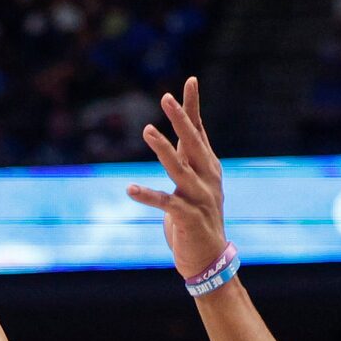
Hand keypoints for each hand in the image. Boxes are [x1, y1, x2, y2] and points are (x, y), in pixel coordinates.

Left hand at [130, 77, 228, 277]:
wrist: (210, 259)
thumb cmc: (197, 220)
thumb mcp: (194, 186)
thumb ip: (188, 162)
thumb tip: (183, 136)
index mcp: (208, 168)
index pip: (199, 132)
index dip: (193, 107)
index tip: (190, 81)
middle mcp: (207, 179)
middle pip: (194, 143)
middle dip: (181, 119)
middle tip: (166, 97)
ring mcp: (199, 198)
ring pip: (180, 168)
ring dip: (163, 149)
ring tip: (147, 130)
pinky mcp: (187, 217)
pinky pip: (165, 203)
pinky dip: (147, 195)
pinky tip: (129, 189)